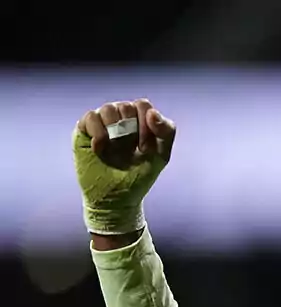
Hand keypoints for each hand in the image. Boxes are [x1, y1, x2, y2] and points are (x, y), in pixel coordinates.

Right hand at [74, 99, 175, 237]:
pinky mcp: (84, 130)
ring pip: (108, 108)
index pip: (143, 105)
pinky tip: (100, 149)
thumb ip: (166, 132)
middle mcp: (120, 119)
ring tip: (115, 148)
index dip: (146, 123)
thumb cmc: (138, 177)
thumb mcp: (161, 156)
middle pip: (126, 106)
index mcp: (140, 122)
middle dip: (131, 129)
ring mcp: (102, 124)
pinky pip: (90, 116)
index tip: (145, 147)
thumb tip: (152, 112)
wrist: (115, 198)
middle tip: (131, 150)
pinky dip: (97, 132)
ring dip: (114, 129)